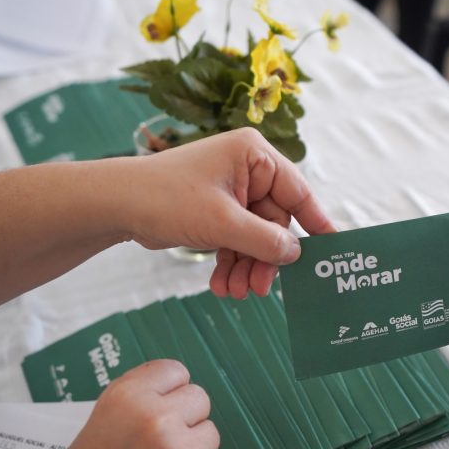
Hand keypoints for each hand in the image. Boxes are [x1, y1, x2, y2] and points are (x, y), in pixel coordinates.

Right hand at [4, 360, 226, 448]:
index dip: (168, 393)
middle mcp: (158, 421)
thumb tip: (178, 387)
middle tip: (157, 447)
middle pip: (200, 399)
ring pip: (210, 434)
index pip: (175, 372)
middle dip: (183, 420)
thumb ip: (141, 398)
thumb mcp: (102, 422)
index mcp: (128, 399)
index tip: (160, 408)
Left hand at [119, 128, 335, 297]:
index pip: (298, 192)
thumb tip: (297, 253)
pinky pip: (235, 241)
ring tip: (234, 292)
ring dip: (246, 267)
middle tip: (258, 289)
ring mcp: (230, 192)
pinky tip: (221, 285)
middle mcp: (246, 170)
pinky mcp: (215, 211)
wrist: (116, 205)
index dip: (315, 222)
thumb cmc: (167, 198)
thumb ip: (265, 240)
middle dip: (264, 258)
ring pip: (254, 237)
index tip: (333, 248)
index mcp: (255, 156)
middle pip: (274, 223)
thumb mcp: (223, 222)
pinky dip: (230, 263)